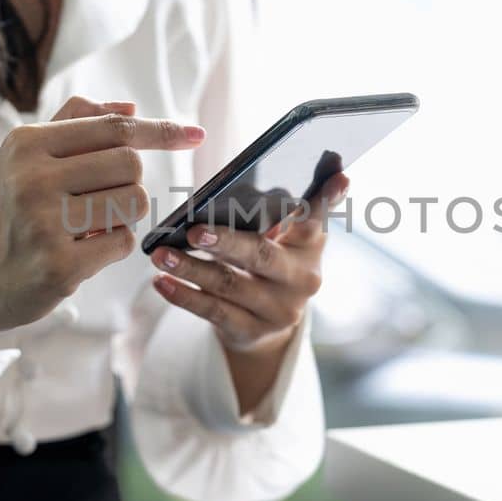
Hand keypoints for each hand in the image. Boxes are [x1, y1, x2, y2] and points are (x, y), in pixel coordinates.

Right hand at [0, 97, 204, 366]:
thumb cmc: (1, 213)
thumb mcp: (20, 158)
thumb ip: (72, 124)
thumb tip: (130, 108)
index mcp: (26, 144)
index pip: (113, 127)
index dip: (160, 130)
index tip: (194, 135)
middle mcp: (32, 179)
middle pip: (130, 164)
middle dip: (127, 182)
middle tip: (98, 200)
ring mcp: (45, 224)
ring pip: (133, 202)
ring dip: (123, 215)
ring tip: (88, 224)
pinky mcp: (59, 266)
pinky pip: (123, 242)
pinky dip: (112, 245)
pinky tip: (82, 250)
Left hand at [149, 173, 348, 412]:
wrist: (270, 321)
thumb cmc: (280, 259)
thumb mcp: (301, 235)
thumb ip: (314, 202)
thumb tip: (340, 169)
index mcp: (312, 248)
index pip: (311, 221)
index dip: (310, 207)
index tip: (309, 192)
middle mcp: (301, 281)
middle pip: (261, 257)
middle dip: (227, 243)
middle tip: (194, 230)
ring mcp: (277, 310)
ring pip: (229, 285)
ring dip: (191, 269)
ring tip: (161, 255)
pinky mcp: (251, 331)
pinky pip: (213, 313)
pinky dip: (184, 297)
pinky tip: (161, 282)